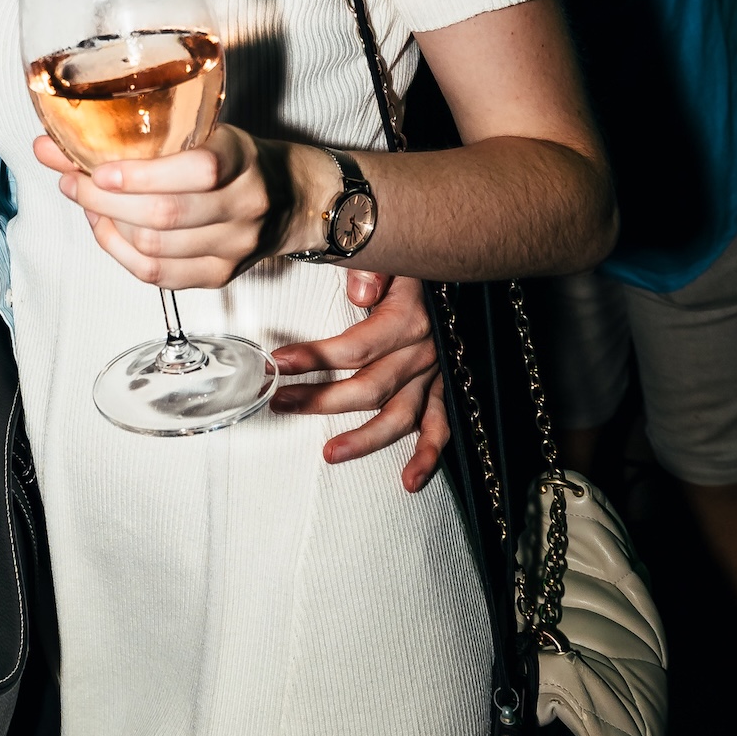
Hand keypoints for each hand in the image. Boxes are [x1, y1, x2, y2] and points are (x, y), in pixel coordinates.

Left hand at [35, 121, 312, 289]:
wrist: (287, 197)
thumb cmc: (232, 158)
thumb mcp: (200, 132)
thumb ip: (133, 137)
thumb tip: (47, 145)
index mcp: (241, 158)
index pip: (200, 169)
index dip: (142, 174)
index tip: (100, 167)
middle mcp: (244, 204)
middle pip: (166, 214)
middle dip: (105, 199)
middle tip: (73, 181)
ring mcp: (236, 246)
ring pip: (157, 248)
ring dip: (108, 225)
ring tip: (86, 201)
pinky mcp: (222, 275)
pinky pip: (159, 276)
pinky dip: (122, 253)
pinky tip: (106, 229)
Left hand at [270, 272, 447, 491]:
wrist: (457, 263)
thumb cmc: (415, 264)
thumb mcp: (394, 254)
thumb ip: (375, 269)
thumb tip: (361, 293)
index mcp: (409, 319)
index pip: (357, 347)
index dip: (316, 357)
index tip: (280, 362)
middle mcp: (423, 352)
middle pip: (370, 387)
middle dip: (322, 399)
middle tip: (282, 402)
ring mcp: (434, 375)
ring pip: (400, 417)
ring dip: (365, 440)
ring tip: (330, 455)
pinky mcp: (442, 388)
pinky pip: (439, 428)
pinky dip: (428, 456)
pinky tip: (410, 481)